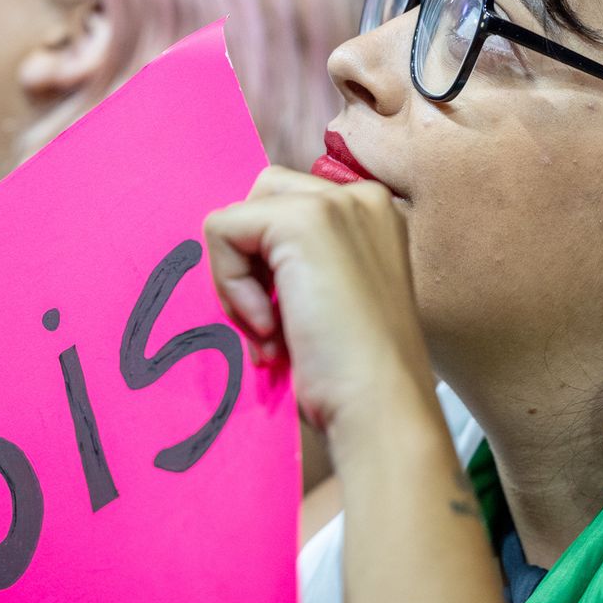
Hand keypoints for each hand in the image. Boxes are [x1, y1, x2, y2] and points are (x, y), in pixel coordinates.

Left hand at [203, 166, 434, 436]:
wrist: (380, 405)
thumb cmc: (354, 372)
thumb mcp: (331, 297)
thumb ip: (300, 262)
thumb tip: (237, 250)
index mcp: (373, 214)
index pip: (286, 208)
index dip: (268, 268)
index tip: (289, 323)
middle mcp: (361, 197)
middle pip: (260, 200)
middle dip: (248, 266)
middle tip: (270, 327)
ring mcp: (336, 203)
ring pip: (238, 217)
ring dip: (237, 280)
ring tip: (270, 333)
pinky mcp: (302, 221)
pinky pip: (222, 231)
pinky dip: (230, 286)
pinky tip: (268, 327)